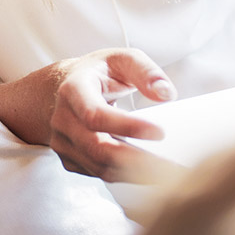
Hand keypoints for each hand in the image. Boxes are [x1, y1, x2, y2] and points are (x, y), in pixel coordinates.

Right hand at [48, 48, 175, 181]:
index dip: (127, 126)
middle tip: (172, 167)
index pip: (95, 115)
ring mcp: (63, 143)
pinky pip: (100, 173)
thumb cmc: (100, 72)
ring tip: (168, 173)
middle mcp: (62, 119)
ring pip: (100, 167)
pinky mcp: (70, 160)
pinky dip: (126, 176)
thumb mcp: (122, 58)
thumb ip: (146, 71)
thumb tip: (166, 94)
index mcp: (73, 90)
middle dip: (137, 161)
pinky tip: (150, 173)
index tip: (160, 132)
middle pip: (97, 149)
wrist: (64, 87)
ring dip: (135, 173)